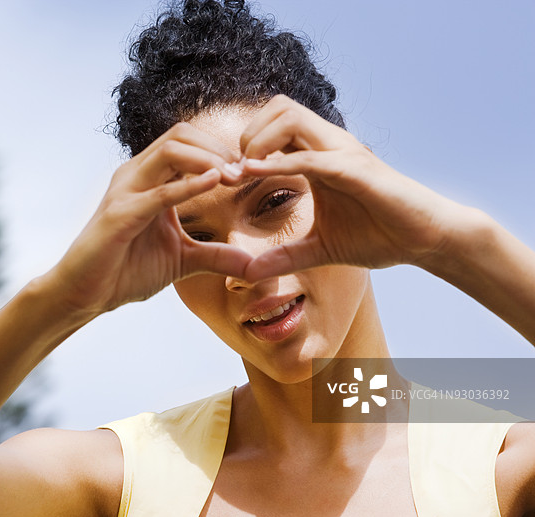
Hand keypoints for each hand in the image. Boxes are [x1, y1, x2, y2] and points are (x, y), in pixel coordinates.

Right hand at [50, 122, 253, 316]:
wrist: (84, 294)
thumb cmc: (125, 271)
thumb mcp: (182, 260)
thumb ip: (215, 256)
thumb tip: (252, 266)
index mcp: (150, 179)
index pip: (188, 143)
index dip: (222, 151)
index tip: (250, 173)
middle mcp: (136, 175)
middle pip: (181, 135)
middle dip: (219, 148)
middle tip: (247, 172)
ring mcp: (125, 191)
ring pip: (170, 151)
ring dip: (209, 159)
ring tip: (235, 177)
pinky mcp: (120, 214)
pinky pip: (159, 192)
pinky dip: (189, 185)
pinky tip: (214, 183)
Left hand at [238, 95, 464, 281]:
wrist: (425, 239)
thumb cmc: (379, 235)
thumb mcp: (320, 249)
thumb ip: (284, 257)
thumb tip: (248, 273)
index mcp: (318, 157)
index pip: (274, 127)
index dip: (244, 146)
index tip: (226, 177)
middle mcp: (329, 146)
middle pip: (278, 107)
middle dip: (247, 133)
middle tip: (233, 170)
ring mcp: (343, 153)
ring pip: (291, 117)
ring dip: (259, 140)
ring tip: (244, 172)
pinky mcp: (356, 169)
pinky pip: (311, 157)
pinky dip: (280, 163)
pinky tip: (256, 174)